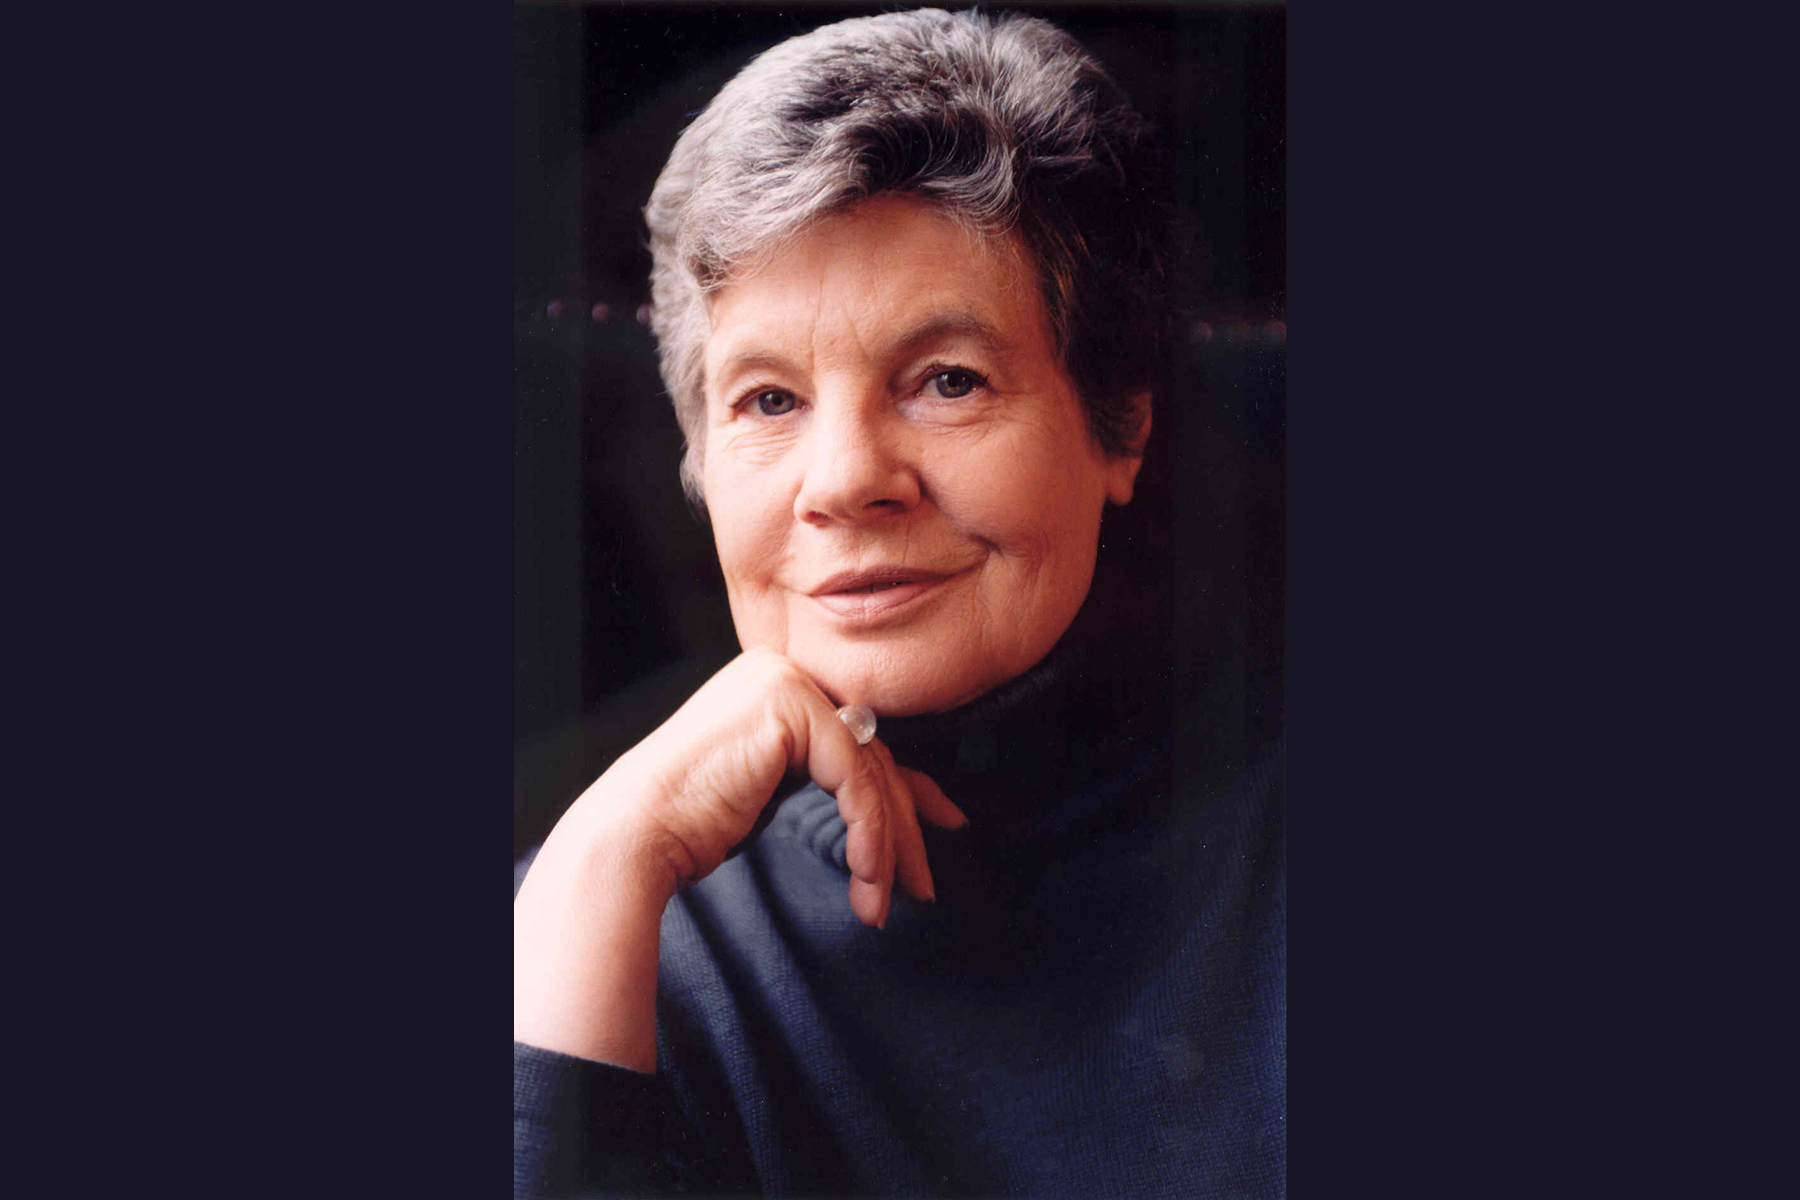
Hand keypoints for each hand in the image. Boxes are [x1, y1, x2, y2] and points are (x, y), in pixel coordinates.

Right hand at [514, 647, 964, 1067]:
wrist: (638, 831)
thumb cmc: (693, 821)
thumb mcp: (776, 788)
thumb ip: (825, 773)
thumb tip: (892, 791)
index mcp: (779, 683)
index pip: (861, 738)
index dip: (907, 788)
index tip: (943, 825)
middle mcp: (785, 671)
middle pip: (873, 753)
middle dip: (906, 825)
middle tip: (923, 884)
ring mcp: (789, 681)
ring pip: (871, 770)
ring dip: (884, 847)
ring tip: (884, 900)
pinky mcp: (793, 706)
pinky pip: (856, 779)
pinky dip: (868, 837)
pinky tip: (865, 881)